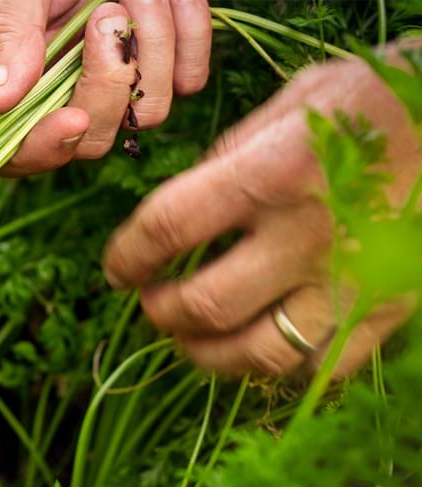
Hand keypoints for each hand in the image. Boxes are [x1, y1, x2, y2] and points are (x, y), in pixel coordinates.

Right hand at [0, 0, 210, 175]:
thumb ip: (7, 39)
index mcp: (13, 85)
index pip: (18, 152)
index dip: (43, 149)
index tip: (71, 118)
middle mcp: (65, 95)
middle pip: (91, 141)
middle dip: (107, 83)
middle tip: (105, 13)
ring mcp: (118, 85)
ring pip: (147, 113)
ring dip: (149, 45)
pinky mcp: (164, 66)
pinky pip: (188, 78)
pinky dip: (186, 34)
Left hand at [103, 53, 420, 376]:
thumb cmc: (369, 103)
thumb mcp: (287, 106)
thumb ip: (226, 162)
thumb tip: (177, 216)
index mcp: (270, 174)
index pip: (167, 229)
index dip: (127, 257)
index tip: (117, 270)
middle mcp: (307, 237)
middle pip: (203, 306)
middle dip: (160, 312)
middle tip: (151, 303)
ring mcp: (351, 282)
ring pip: (258, 354)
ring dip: (207, 354)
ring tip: (190, 338)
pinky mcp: (387, 310)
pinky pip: (319, 365)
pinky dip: (277, 365)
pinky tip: (256, 345)